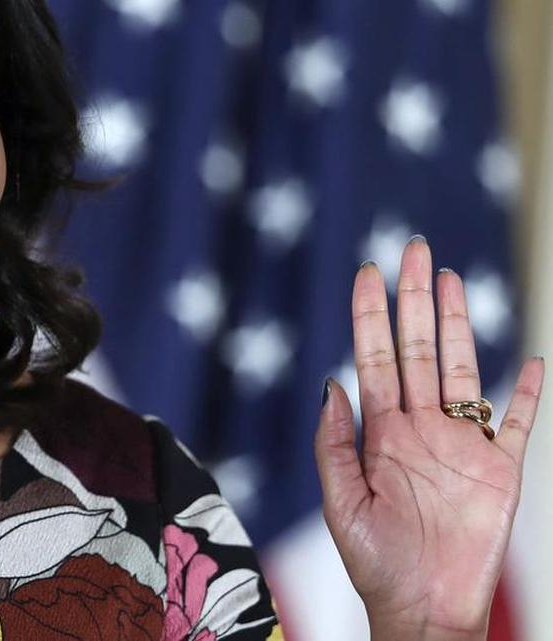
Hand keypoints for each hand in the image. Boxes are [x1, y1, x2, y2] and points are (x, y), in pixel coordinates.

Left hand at [314, 237, 543, 640]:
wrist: (422, 608)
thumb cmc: (375, 561)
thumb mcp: (339, 502)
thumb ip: (333, 442)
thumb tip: (331, 383)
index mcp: (380, 432)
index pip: (372, 357)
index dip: (370, 314)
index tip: (368, 271)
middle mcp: (420, 427)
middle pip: (417, 348)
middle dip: (414, 299)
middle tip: (414, 248)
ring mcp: (461, 444)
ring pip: (461, 368)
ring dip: (458, 323)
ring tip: (451, 278)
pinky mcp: (500, 470)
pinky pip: (516, 422)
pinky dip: (525, 392)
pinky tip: (529, 359)